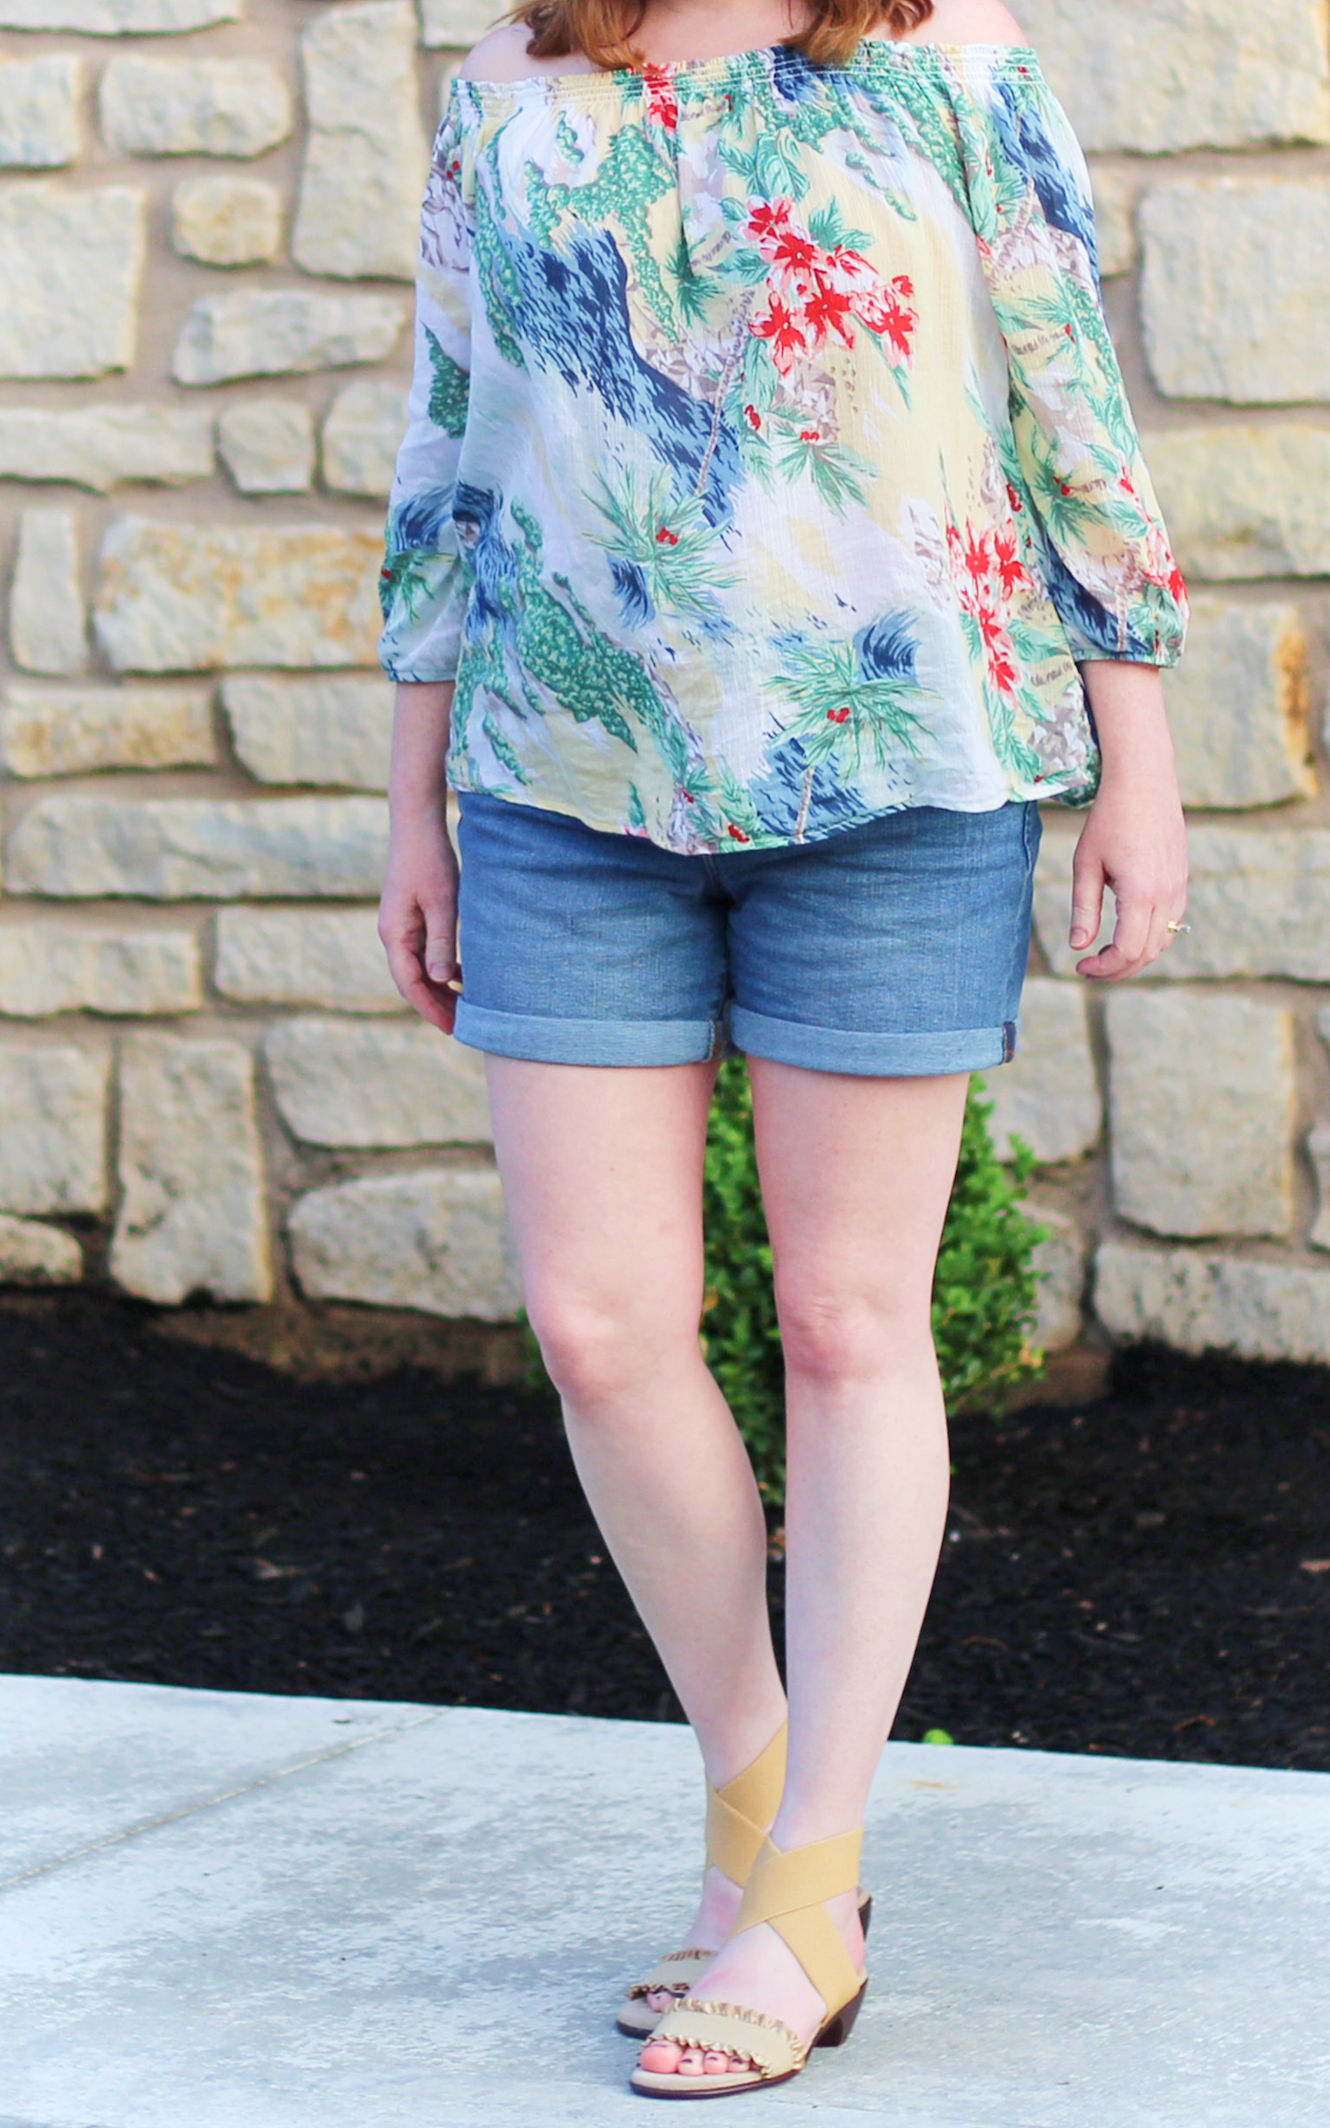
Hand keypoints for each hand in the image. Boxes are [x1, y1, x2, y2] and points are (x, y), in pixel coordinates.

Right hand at [378, 816, 460, 1031]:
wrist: (417, 827)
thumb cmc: (430, 861)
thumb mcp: (442, 903)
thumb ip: (441, 942)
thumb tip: (441, 981)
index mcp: (395, 934)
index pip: (410, 984)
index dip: (430, 1009)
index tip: (452, 1029)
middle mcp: (393, 934)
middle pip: (412, 981)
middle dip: (435, 1005)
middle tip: (462, 1026)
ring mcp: (400, 927)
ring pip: (419, 969)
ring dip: (438, 989)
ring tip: (463, 1007)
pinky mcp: (411, 918)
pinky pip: (423, 953)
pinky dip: (440, 968)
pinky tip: (461, 976)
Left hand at [1069, 770, 1188, 980]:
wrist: (1145, 781)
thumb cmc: (1109, 819)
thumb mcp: (1086, 864)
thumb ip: (1084, 909)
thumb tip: (1078, 947)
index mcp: (1141, 891)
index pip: (1128, 950)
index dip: (1104, 968)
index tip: (1081, 967)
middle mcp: (1167, 893)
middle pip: (1148, 953)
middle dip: (1118, 969)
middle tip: (1090, 969)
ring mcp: (1179, 887)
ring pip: (1164, 941)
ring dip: (1136, 956)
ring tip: (1106, 956)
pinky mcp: (1182, 880)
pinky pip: (1171, 923)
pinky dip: (1150, 938)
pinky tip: (1127, 933)